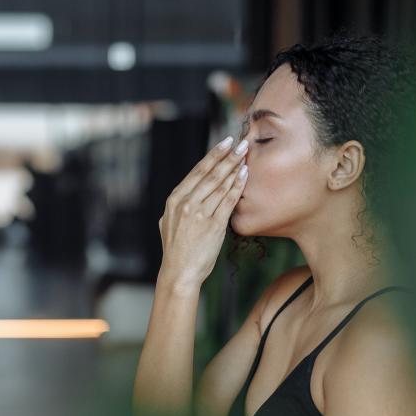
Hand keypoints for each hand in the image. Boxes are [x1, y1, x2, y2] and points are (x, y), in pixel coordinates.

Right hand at [158, 136, 248, 288]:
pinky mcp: (213, 225)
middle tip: (242, 142)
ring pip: (220, 184)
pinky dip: (237, 186)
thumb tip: (186, 194)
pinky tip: (245, 175)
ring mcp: (199, 213)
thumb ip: (178, 207)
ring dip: (234, 167)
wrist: (179, 273)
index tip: (226, 143)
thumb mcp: (169, 223)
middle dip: (228, 156)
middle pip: (211, 173)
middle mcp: (186, 203)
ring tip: (246, 155)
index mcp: (174, 200)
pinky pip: (228, 201)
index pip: (197, 171)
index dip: (213, 155)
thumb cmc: (177, 250)